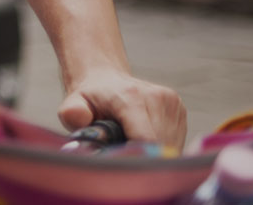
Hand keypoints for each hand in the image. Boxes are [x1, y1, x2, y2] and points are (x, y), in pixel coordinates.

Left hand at [58, 67, 186, 149]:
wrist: (105, 80)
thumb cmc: (90, 99)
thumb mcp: (74, 104)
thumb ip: (73, 113)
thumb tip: (78, 117)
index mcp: (131, 97)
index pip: (146, 139)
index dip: (138, 160)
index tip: (126, 172)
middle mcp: (156, 97)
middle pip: (160, 146)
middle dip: (144, 157)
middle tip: (124, 156)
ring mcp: (171, 102)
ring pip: (171, 146)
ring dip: (154, 152)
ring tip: (131, 142)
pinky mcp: (179, 108)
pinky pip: (175, 140)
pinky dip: (162, 146)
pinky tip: (143, 138)